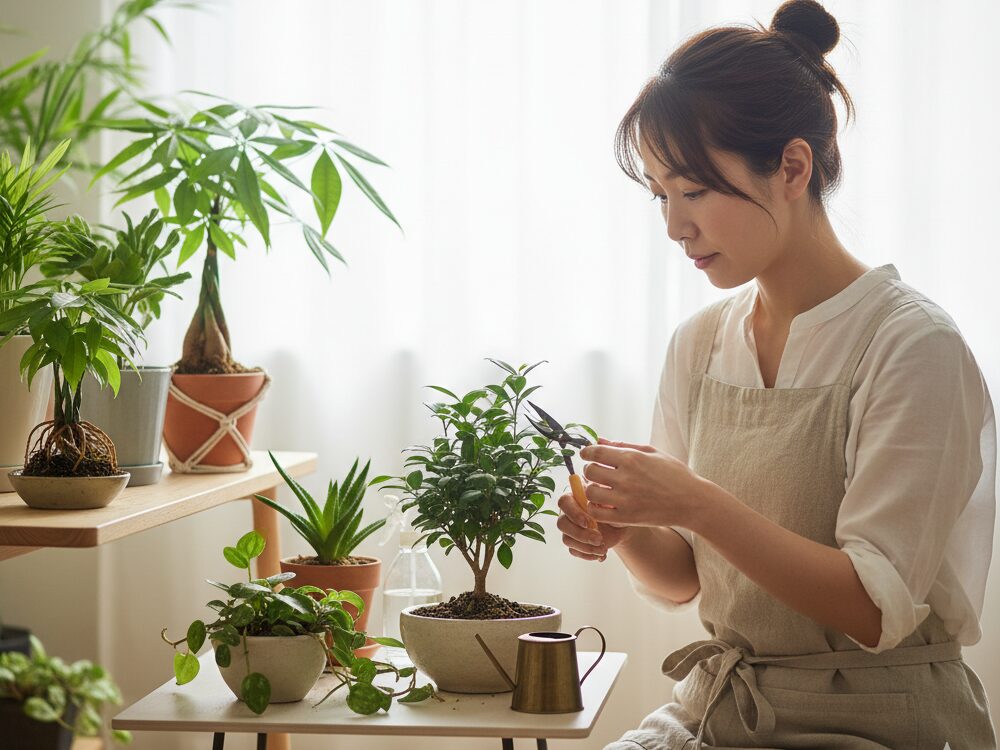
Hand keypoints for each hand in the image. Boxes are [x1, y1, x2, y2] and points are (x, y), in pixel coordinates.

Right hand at [556, 488, 633, 562]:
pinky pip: (574, 551)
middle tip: (599, 539)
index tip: (588, 523)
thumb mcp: (612, 504)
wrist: (619, 526)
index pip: (564, 502)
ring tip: (603, 549)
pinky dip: (588, 555)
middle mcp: (569, 513)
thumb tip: (596, 504)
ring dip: (586, 547)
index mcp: (576, 498)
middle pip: (562, 524)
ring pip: (567, 540)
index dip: (573, 513)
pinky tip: (601, 554)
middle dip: (580, 534)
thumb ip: (602, 502)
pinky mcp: (574, 542)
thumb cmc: (615, 510)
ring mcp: (570, 529)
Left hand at [579, 437, 706, 528]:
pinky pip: (597, 513)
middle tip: (597, 472)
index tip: (587, 455)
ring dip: (591, 489)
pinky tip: (604, 504)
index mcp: (632, 458)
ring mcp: (626, 499)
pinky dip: (595, 508)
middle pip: (589, 471)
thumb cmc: (674, 474)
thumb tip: (599, 439)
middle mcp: (626, 478)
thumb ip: (624, 445)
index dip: (586, 452)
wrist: (692, 501)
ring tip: (601, 489)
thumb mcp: (652, 452)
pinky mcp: (627, 518)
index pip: (595, 452)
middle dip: (590, 470)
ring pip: (590, 492)